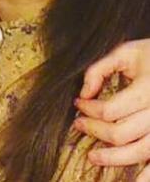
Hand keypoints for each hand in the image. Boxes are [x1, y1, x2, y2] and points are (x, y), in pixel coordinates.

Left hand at [73, 39, 149, 180]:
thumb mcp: (126, 52)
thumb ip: (100, 69)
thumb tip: (83, 93)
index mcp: (148, 90)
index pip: (110, 110)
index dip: (88, 108)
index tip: (78, 102)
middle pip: (120, 133)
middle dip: (94, 130)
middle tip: (79, 124)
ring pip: (139, 152)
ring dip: (113, 158)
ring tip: (94, 156)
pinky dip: (147, 176)